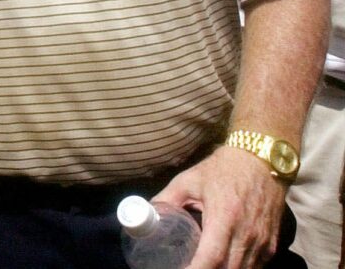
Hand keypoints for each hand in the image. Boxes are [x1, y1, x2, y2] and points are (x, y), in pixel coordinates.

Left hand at [153, 146, 286, 268]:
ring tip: (204, 266)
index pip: (211, 257)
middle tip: (188, 268)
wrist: (261, 160)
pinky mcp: (272, 245)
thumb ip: (167, 199)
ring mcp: (262, 242)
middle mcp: (247, 234)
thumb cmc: (222, 170)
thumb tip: (146, 215)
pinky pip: (256, 268)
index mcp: (224, 216)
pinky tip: (223, 265)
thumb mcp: (188, 180)